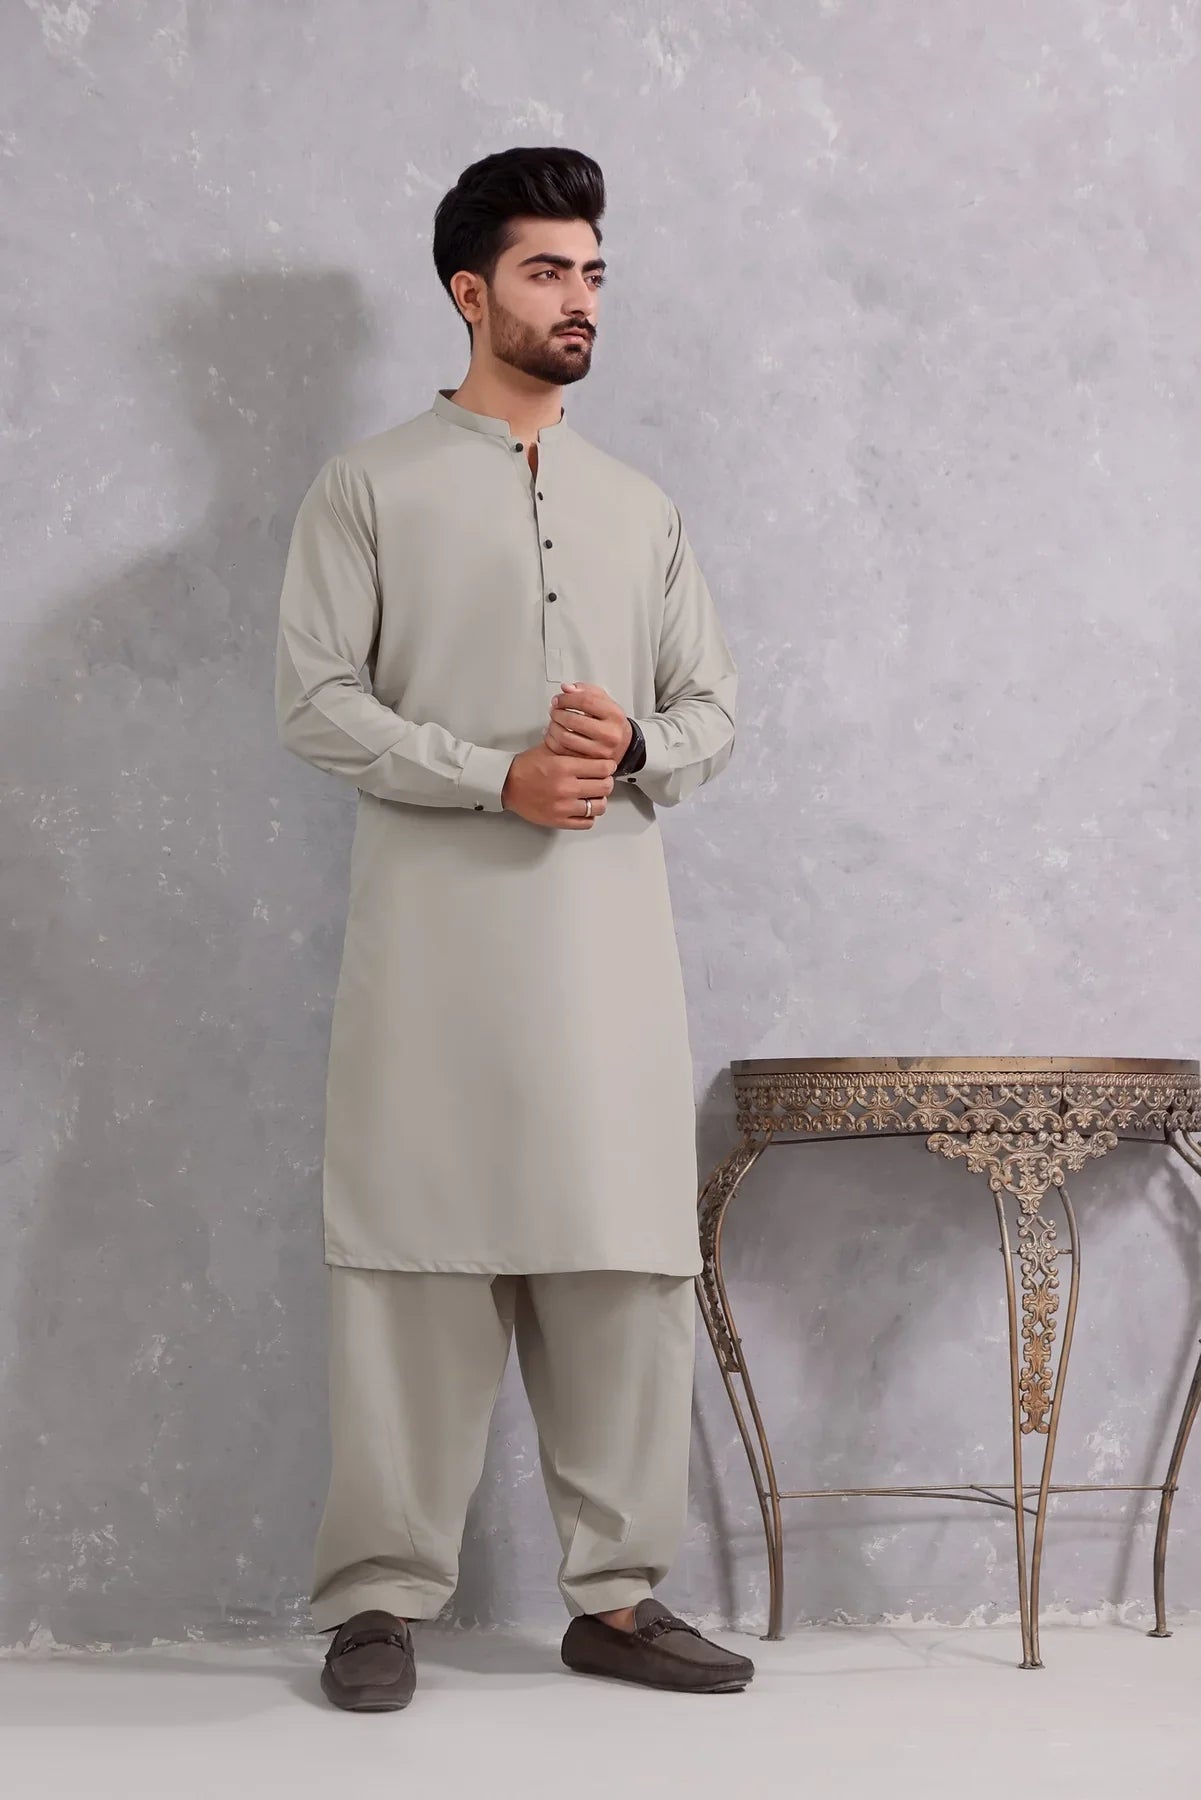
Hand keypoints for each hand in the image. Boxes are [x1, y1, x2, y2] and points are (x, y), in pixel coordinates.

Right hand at [501, 742, 615, 829]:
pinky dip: (589, 815)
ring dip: (600, 799)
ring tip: (594, 795)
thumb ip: (573, 749)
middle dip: (606, 781)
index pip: (602, 768)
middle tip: (602, 779)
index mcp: (564, 767)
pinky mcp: (558, 820)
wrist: (507, 784)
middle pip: (604, 787)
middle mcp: (566, 788)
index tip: (607, 766)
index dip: (609, 766)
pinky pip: (586, 822)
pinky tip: (584, 807)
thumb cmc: (527, 767)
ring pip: (599, 806)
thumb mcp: (550, 749)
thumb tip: (595, 750)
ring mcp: (563, 807)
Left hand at [543, 682, 632, 764]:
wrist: (623, 744)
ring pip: (566, 737)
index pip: (585, 701)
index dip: (567, 698)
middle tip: (554, 710)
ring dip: (553, 727)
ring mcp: (600, 751)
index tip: (558, 699)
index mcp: (614, 715)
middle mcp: (610, 734)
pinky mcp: (590, 763)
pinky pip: (563, 753)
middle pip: (573, 720)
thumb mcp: (603, 701)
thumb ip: (585, 691)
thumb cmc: (610, 721)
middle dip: (557, 713)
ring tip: (553, 721)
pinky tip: (553, 734)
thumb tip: (566, 688)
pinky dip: (553, 742)